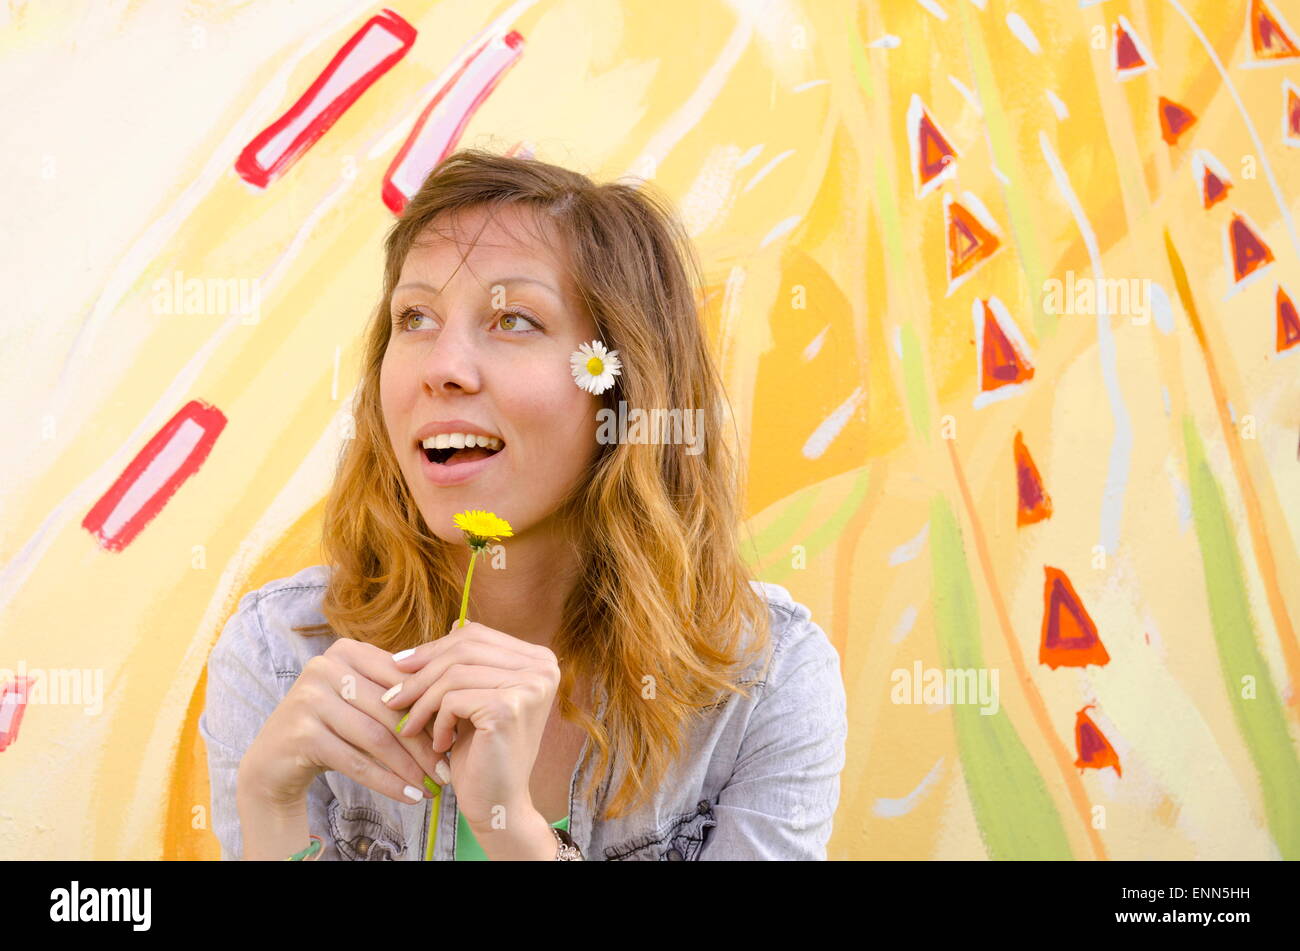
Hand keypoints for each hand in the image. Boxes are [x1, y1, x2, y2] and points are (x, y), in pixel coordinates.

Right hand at [239, 637, 444, 807]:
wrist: (276, 759)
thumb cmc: (332, 727)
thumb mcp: (364, 701)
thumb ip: (400, 692)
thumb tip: (457, 697)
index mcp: (348, 651)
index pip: (402, 681)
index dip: (432, 710)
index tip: (457, 737)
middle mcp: (325, 666)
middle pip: (391, 710)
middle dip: (424, 744)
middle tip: (447, 770)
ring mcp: (310, 697)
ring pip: (376, 737)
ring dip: (409, 767)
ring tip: (432, 787)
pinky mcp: (302, 731)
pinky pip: (357, 761)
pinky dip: (387, 782)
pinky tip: (409, 797)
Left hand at [384, 619, 559, 829]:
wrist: (498, 802)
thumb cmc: (483, 750)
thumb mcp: (476, 696)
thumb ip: (471, 661)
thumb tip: (453, 621)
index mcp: (539, 658)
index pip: (476, 635)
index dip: (434, 648)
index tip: (399, 665)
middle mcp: (544, 667)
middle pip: (463, 649)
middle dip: (421, 672)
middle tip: (393, 697)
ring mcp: (530, 686)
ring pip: (454, 674)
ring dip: (423, 701)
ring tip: (410, 725)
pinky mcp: (510, 708)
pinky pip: (453, 699)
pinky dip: (437, 721)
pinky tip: (439, 744)